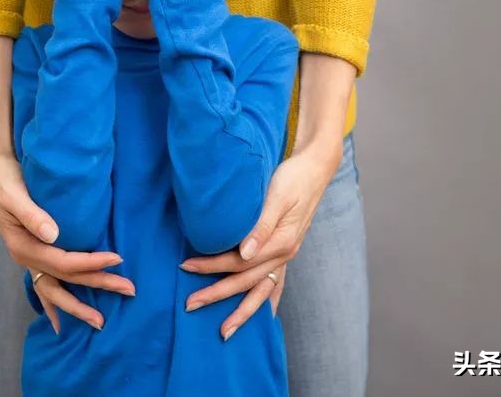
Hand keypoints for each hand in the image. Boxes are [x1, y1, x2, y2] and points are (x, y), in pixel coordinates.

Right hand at [0, 151, 136, 331]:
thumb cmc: (3, 182)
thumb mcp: (14, 195)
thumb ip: (32, 215)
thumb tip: (53, 235)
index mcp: (24, 247)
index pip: (64, 262)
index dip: (91, 262)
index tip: (117, 258)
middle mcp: (27, 258)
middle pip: (66, 279)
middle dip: (97, 285)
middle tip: (128, 290)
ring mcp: (30, 259)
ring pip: (57, 289)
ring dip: (78, 305)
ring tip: (100, 322)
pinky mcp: (34, 253)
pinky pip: (46, 285)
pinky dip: (54, 304)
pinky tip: (60, 322)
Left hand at [178, 138, 343, 340]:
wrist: (315, 168)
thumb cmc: (293, 177)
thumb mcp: (276, 196)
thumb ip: (261, 225)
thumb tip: (244, 253)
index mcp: (280, 241)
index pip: (238, 261)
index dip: (211, 265)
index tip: (185, 267)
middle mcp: (285, 253)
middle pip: (246, 281)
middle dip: (217, 295)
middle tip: (189, 306)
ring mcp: (287, 255)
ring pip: (261, 290)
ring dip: (243, 311)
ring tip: (225, 332)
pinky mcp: (286, 250)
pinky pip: (275, 283)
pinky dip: (268, 301)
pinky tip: (264, 317)